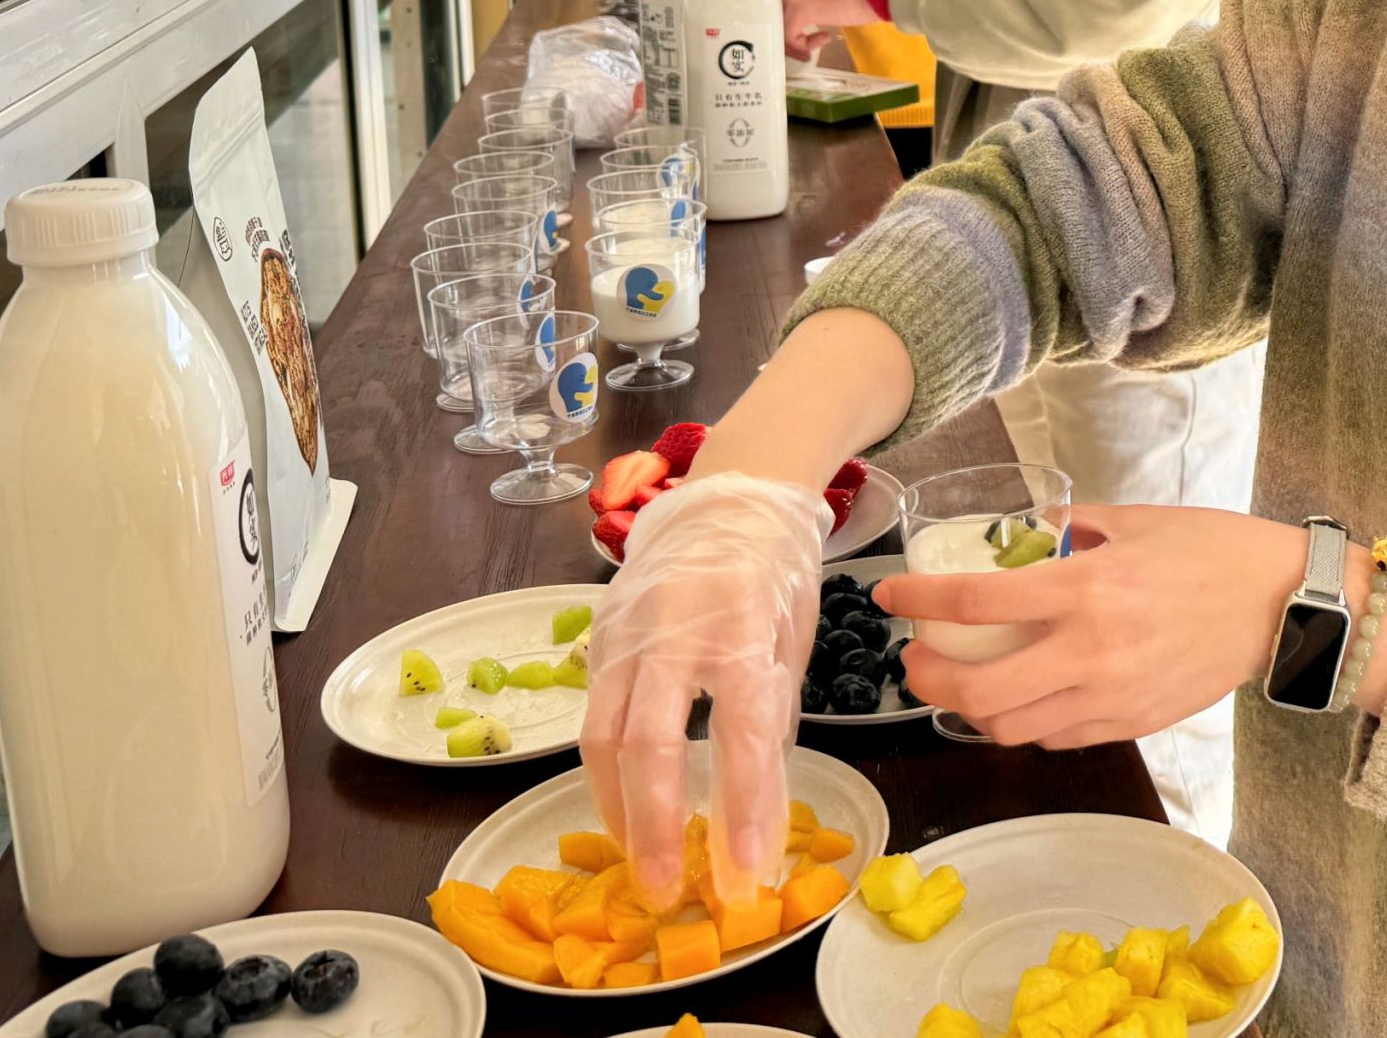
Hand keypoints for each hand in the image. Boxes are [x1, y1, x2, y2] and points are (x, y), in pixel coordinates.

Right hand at [581, 474, 831, 912]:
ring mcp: (627, 632)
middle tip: (668, 890)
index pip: (739, 733)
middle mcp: (675, 629)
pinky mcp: (600, 637)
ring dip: (619, 809)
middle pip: (650, 743)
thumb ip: (772, 719)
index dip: (743, 808)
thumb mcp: (793, 642)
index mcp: (740, 626)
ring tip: (641, 861)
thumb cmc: (776, 573)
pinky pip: (593, 715)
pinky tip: (623, 806)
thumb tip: (762, 812)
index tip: (747, 872)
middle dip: (657, 826)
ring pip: (603, 737)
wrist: (730, 497)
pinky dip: (605, 771)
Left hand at [773, 0, 876, 54]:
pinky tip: (823, 38)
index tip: (793, 23)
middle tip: (800, 38)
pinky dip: (804, 45)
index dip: (778, 11)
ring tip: (813, 42)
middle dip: (783, 28)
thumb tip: (797, 5)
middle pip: (768, 9)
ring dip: (794, 39)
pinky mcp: (798, 10)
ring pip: (776, 24)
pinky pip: (789, 36)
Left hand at [871, 506, 1308, 748]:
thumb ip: (1076, 522)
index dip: (919, 602)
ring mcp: (1111, 696)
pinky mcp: (1131, 723)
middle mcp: (1091, 650)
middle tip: (917, 659)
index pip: (978, 604)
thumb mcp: (1138, 519)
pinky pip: (1056, 738)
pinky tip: (1019, 701)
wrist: (1281, 606)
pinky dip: (1023, 725)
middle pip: (980, 692)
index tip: (890, 598)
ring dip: (971, 712)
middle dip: (930, 681)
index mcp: (1087, 587)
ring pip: (1012, 729)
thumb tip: (1030, 525)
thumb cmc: (1213, 552)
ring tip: (960, 685)